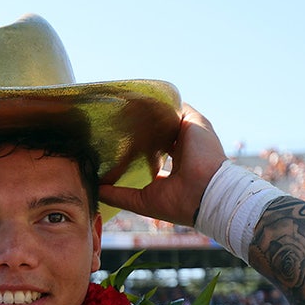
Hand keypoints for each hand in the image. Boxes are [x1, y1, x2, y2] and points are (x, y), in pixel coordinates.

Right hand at [98, 104, 226, 226]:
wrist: (208, 187)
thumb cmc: (204, 153)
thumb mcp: (195, 121)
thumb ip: (180, 110)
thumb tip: (161, 103)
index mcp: (183, 154)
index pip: (162, 143)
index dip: (149, 133)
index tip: (132, 122)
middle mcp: (171, 173)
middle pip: (146, 161)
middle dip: (132, 152)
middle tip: (113, 139)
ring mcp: (158, 189)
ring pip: (132, 181)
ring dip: (117, 174)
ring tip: (100, 160)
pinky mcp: (147, 202)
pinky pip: (124, 197)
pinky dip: (109, 194)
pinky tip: (95, 186)